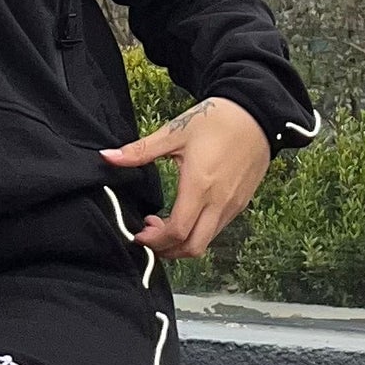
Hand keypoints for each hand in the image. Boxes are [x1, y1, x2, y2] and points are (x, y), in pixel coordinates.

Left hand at [101, 99, 273, 260]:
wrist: (258, 114)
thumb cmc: (216, 120)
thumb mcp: (175, 132)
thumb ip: (140, 150)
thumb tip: (106, 156)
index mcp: (200, 186)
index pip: (177, 231)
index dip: (154, 240)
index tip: (139, 233)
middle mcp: (219, 202)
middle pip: (193, 247)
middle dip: (167, 250)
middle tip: (149, 235)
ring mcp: (233, 206)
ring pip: (206, 241)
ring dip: (182, 242)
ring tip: (164, 224)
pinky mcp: (241, 203)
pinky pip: (217, 229)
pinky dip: (198, 232)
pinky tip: (186, 215)